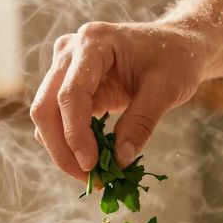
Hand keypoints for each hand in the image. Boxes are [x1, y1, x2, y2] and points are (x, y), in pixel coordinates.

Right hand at [30, 21, 207, 179]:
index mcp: (94, 43)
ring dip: (63, 150)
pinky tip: (93, 159)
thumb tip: (120, 160)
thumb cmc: (175, 59)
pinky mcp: (69, 85)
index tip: (90, 165)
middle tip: (90, 179)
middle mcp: (70, 52)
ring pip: (46, 117)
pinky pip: (58, 119)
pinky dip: (70, 143)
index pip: (71, 94)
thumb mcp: (165, 90)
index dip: (75, 134)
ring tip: (94, 174)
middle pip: (46, 107)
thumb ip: (140, 123)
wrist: (176, 44)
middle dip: (62, 148)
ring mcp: (65, 68)